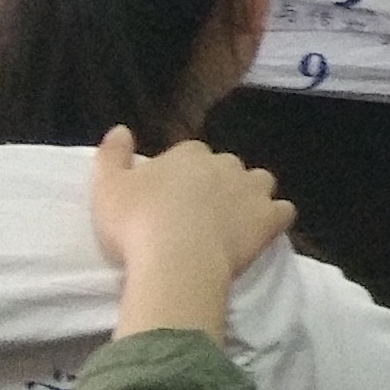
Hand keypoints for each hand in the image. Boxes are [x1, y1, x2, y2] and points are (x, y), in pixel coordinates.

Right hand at [89, 127, 293, 340]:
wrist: (176, 260)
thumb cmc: (136, 224)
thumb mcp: (107, 188)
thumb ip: (112, 155)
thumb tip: (120, 129)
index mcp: (188, 154)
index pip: (190, 154)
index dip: (183, 174)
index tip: (171, 197)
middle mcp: (225, 164)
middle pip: (226, 167)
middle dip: (218, 183)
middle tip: (199, 213)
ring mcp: (252, 190)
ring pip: (260, 182)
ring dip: (251, 195)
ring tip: (234, 219)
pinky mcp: (270, 218)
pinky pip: (283, 211)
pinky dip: (275, 218)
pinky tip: (262, 231)